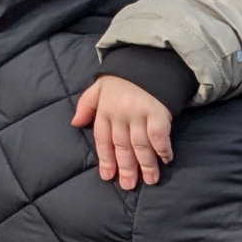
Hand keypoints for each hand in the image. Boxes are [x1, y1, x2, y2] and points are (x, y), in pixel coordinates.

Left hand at [73, 75, 174, 189]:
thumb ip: (86, 105)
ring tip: (149, 180)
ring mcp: (140, 113)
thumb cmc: (124, 75)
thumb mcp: (98, 86)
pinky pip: (159, 134)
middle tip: (128, 185)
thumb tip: (75, 123)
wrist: (149, 56)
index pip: (103, 140)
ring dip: (145, 164)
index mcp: (105, 110)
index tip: (108, 176)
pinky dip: (163, 148)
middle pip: (122, 146)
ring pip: (140, 145)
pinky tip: (166, 159)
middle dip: (126, 168)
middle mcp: (121, 114)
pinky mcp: (158, 111)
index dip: (106, 159)